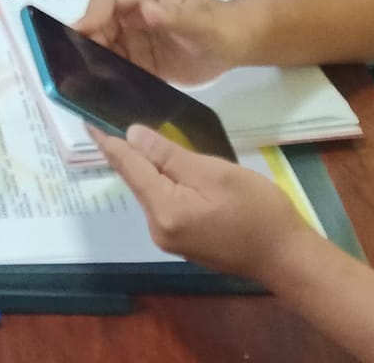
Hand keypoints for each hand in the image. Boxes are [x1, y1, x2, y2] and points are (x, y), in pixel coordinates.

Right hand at [74, 0, 248, 84]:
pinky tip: (103, 97)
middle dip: (86, 43)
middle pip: (99, 25)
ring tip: (83, 85)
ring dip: (93, 64)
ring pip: (104, 48)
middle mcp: (134, 16)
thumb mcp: (202, 23)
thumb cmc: (220, 27)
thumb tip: (147, 9)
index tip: (78, 36)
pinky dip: (108, 81)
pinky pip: (118, 69)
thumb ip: (176, 17)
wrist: (236, 44)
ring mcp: (136, 40)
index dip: (90, 15)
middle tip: (76, 68)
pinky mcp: (141, 62)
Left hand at [93, 123, 310, 283]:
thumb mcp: (215, 174)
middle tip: (116, 115)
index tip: (86, 119)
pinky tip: (170, 165)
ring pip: (151, 190)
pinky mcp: (183, 240)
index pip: (128, 166)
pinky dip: (163, 182)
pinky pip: (164, 202)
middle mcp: (157, 227)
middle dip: (128, 150)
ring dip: (149, 166)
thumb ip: (170, 156)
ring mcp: (169, 238)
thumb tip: (132, 135)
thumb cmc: (257, 211)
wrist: (287, 258)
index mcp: (163, 209)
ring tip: (144, 135)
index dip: (108, 140)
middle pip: (137, 179)